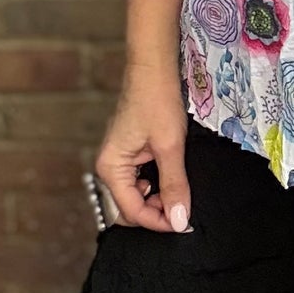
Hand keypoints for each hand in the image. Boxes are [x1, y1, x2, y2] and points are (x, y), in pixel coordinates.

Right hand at [94, 68, 192, 234]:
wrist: (154, 69)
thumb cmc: (158, 101)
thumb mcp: (170, 146)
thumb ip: (174, 185)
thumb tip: (178, 220)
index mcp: (111, 168)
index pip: (131, 212)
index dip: (158, 221)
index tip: (184, 223)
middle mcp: (109, 168)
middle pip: (130, 207)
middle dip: (156, 211)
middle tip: (183, 205)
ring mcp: (119, 161)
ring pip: (137, 195)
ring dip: (158, 199)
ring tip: (180, 190)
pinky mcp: (130, 154)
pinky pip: (141, 180)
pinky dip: (157, 185)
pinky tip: (173, 178)